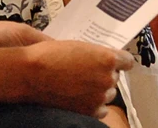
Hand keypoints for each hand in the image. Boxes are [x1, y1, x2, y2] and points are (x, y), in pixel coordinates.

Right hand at [0, 39, 135, 118]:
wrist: (30, 74)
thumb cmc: (51, 55)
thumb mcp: (79, 46)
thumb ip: (97, 54)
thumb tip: (106, 59)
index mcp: (107, 58)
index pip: (127, 61)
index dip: (120, 62)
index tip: (116, 63)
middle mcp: (107, 78)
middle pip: (116, 78)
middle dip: (105, 75)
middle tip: (89, 73)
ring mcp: (99, 97)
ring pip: (108, 94)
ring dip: (99, 91)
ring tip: (82, 86)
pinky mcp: (90, 111)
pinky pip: (101, 110)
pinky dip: (94, 105)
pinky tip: (82, 99)